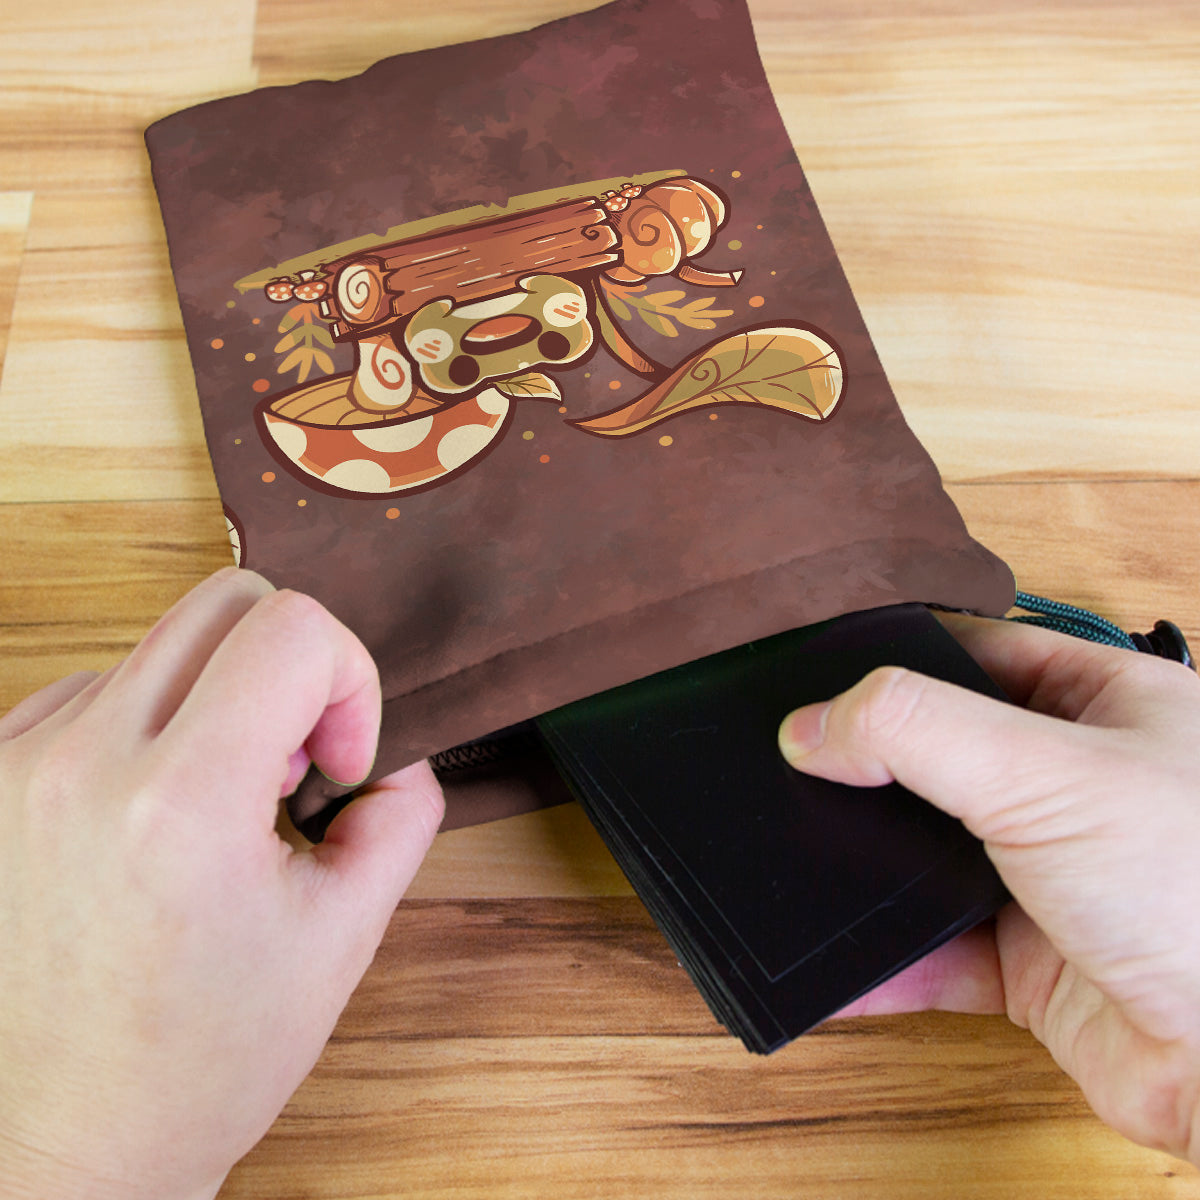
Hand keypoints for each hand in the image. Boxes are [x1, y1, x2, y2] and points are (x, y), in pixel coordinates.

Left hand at [0, 568, 444, 1199]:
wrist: (66, 1141)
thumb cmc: (198, 1059)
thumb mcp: (341, 937)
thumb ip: (400, 814)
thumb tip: (397, 755)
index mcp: (182, 803)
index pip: (291, 627)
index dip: (350, 678)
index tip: (338, 759)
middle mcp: (82, 765)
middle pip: (223, 604)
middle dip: (289, 667)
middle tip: (289, 765)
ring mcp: (17, 769)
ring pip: (161, 646)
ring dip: (214, 703)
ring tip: (215, 809)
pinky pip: (94, 691)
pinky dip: (146, 728)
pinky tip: (153, 817)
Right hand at [778, 614, 1199, 1164]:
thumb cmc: (1197, 895)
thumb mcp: (1043, 771)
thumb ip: (915, 730)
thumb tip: (815, 725)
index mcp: (1110, 707)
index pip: (983, 653)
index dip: (904, 661)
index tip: (826, 678)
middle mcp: (1084, 788)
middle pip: (947, 756)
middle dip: (875, 770)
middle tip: (803, 768)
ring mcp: (1056, 877)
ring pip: (934, 856)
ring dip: (875, 868)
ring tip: (809, 858)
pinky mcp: (1033, 961)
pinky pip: (936, 949)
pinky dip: (887, 960)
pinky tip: (844, 961)